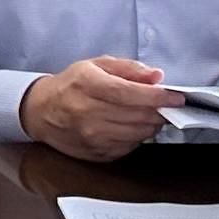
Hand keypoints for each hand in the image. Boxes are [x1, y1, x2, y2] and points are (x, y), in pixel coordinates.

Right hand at [19, 56, 179, 160]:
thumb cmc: (71, 85)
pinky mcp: (96, 153)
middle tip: (167, 105)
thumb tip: (156, 76)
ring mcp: (92, 136)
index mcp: (88, 84)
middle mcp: (88, 112)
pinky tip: (132, 125)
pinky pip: (130, 146)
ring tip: (150, 114)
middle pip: (138, 115)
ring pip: (138, 133)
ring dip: (152, 124)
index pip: (130, 94)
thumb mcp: (96, 65)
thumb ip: (128, 68)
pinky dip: (138, 136)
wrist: (42, 112)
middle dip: (160, 110)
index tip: (176, 97)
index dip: (158, 96)